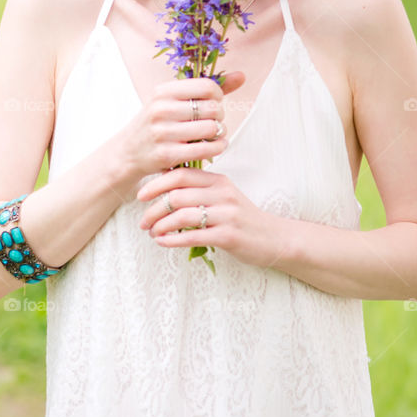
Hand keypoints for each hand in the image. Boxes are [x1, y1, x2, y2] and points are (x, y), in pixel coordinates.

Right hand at [116, 71, 245, 182]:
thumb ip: (208, 88)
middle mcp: (161, 109)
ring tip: (215, 134)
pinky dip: (217, 148)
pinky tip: (215, 146)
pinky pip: (206, 149)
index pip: (207, 86)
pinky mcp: (167, 154)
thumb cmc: (158, 123)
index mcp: (163, 91)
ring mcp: (162, 132)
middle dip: (220, 116)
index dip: (218, 95)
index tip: (214, 102)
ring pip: (212, 128)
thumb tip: (241, 76)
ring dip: (220, 133)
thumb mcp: (174, 100)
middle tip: (214, 121)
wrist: (129, 152)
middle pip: (213, 108)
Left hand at [136, 164, 273, 269]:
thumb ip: (200, 188)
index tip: (141, 195)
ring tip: (152, 233)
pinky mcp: (228, 236)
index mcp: (219, 181)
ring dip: (161, 226)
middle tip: (142, 221)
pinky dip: (172, 239)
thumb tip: (165, 179)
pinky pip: (193, 236)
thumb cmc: (242, 218)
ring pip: (182, 215)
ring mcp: (226, 215)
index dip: (157, 183)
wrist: (274, 238)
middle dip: (154, 209)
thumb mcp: (224, 197)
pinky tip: (163, 242)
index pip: (181, 174)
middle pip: (177, 195)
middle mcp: (222, 194)